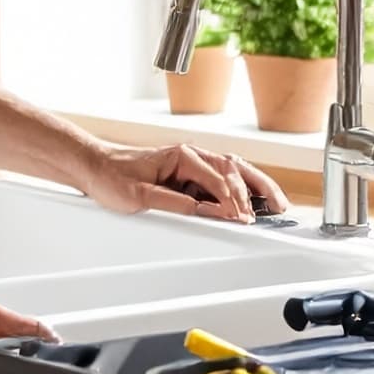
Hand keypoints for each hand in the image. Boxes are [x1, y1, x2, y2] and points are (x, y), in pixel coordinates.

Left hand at [80, 142, 290, 223]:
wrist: (96, 168)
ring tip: (277, 202)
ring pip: (234, 172)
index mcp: (183, 156)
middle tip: (276, 209)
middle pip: (236, 169)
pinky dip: (241, 190)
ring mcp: (193, 165)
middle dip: (258, 189)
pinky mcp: (190, 176)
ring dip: (257, 186)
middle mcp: (192, 156)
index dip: (232, 200)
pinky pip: (223, 180)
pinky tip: (253, 201)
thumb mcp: (140, 196)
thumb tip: (203, 212)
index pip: (218, 178)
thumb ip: (174, 204)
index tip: (242, 218)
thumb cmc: (113, 176)